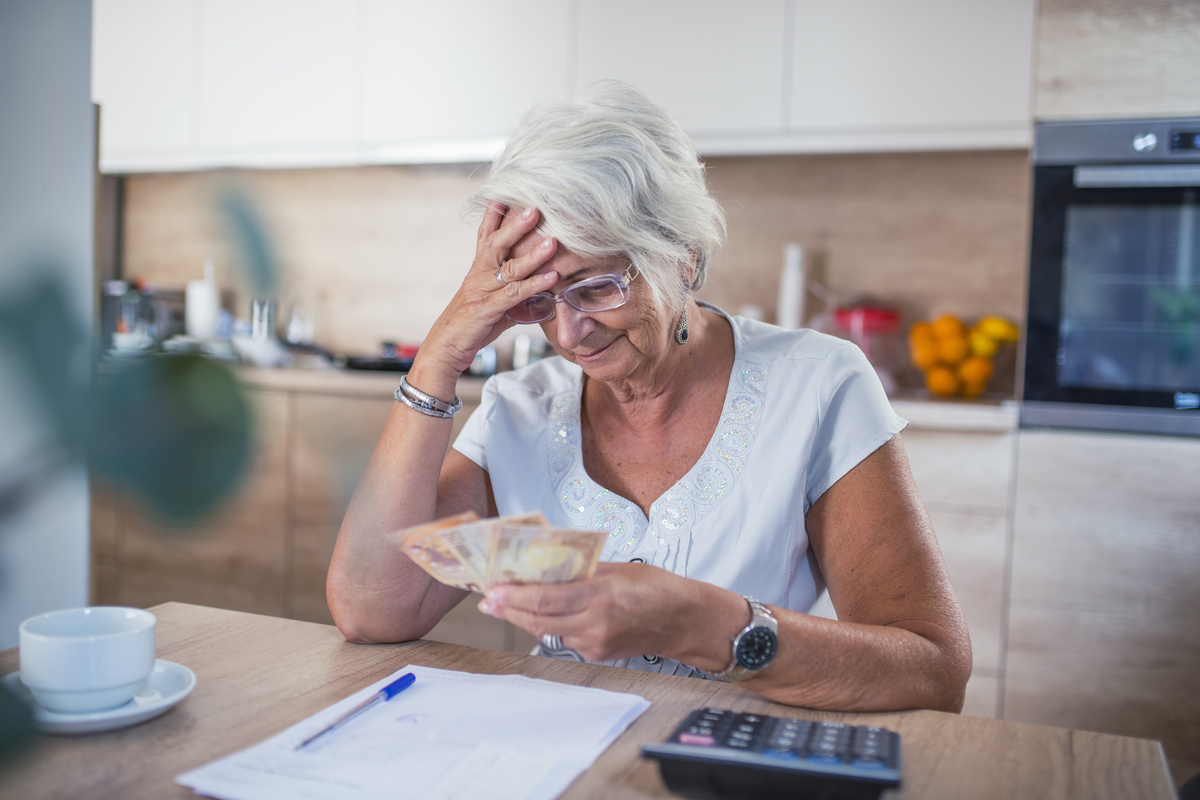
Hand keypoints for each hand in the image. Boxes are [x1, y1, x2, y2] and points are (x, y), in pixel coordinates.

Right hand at [409, 203, 558, 395]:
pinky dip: (535, 285)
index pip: (485, 235)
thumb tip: (538, 291)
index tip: (507, 192)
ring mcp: (482, 291)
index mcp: (478, 269)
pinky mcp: (487, 309)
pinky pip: (514, 294)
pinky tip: (552, 277)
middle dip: (516, 224)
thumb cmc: (470, 326)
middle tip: (535, 207)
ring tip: (552, 242)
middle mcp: (478, 275)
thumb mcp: (493, 305)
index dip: (494, 214)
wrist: (444, 349)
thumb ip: (513, 294)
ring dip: (532, 254)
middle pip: (496, 243)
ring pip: (509, 267)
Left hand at [479, 563, 743, 669]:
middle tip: (487, 598)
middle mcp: (595, 623)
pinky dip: (548, 625)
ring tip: (505, 603)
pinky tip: (539, 613)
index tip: (492, 589)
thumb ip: (583, 569)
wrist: (686, 622)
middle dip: (509, 609)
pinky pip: (564, 639)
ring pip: (548, 630)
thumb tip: (547, 565)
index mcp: (601, 596)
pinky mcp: (598, 654)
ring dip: (525, 617)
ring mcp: (595, 643)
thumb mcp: (620, 568)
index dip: (514, 596)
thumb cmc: (657, 587)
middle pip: (539, 619)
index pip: (545, 598)